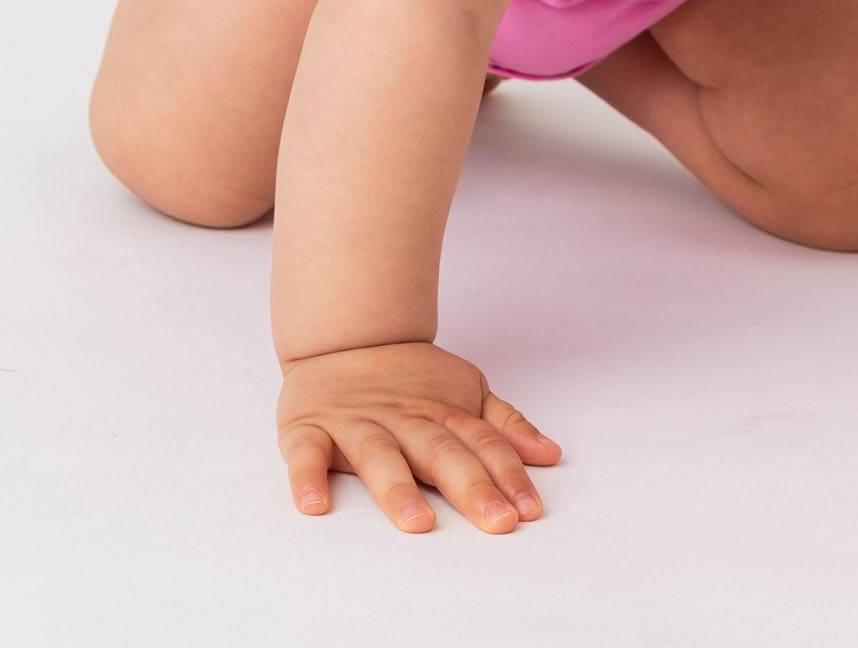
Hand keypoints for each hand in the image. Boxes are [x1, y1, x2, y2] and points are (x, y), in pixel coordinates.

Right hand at [277, 339, 560, 533]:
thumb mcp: (465, 392)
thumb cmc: (409, 379)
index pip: (483, 444)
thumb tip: (550, 454)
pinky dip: (307, 478)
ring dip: (398, 489)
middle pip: (441, 453)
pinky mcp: (308, 428)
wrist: (344, 335)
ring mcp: (356, 424)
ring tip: (418, 522)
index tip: (529, 510)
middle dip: (472, 488)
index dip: (508, 474)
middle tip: (498, 522)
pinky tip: (315, 505)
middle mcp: (403, 419)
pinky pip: (306, 454)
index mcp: (442, 413)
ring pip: (379, 457)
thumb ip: (504, 426)